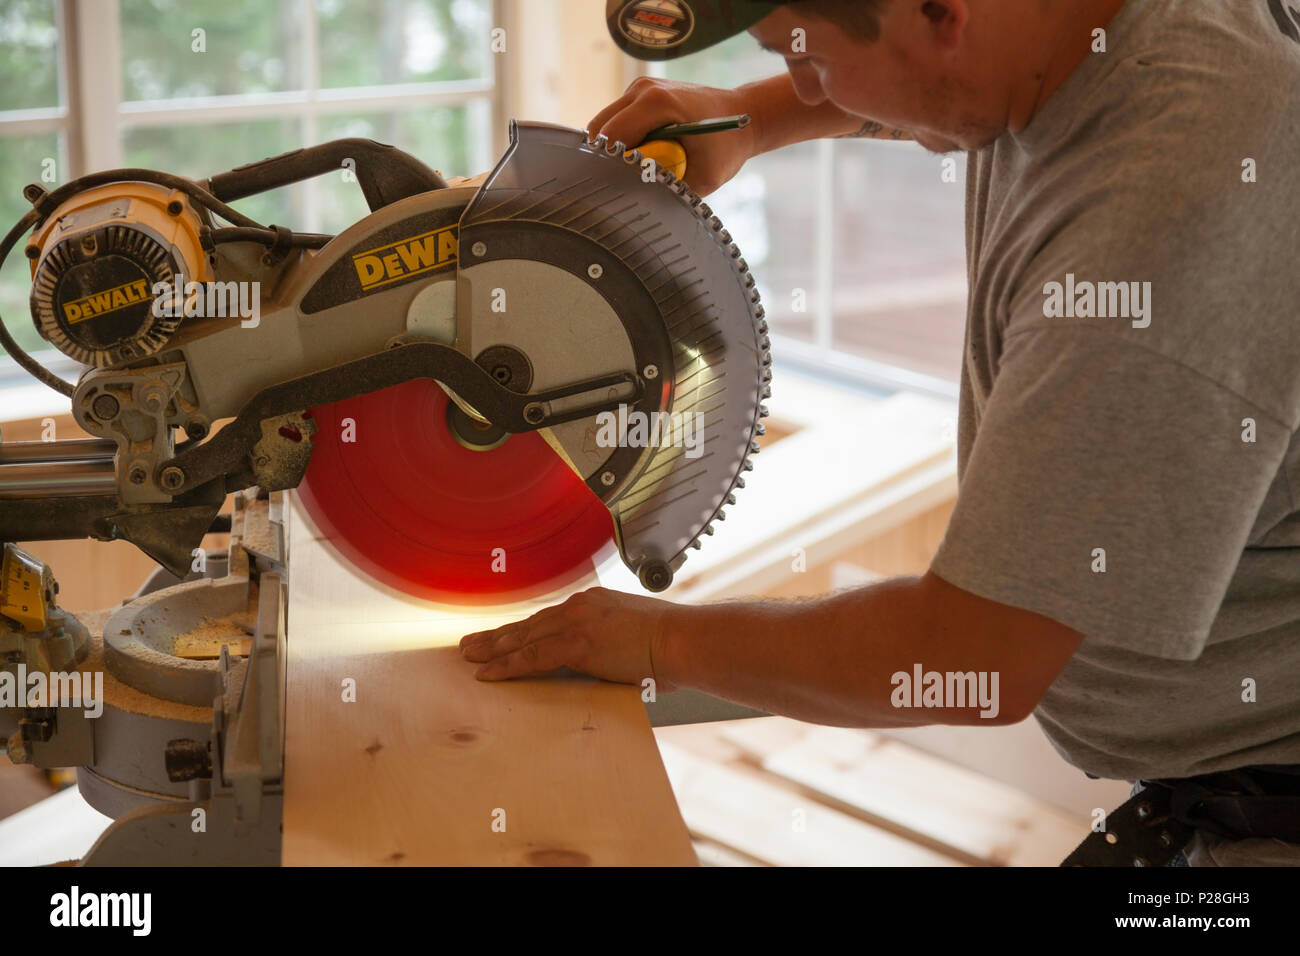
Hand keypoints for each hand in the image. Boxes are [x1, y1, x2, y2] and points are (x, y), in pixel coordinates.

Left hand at [459, 586, 678, 688]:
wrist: (683, 639)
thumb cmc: (673, 644)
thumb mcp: (639, 636)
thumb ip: (618, 645)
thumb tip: (615, 663)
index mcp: (596, 604)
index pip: (550, 619)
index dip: (523, 629)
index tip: (505, 636)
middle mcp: (582, 607)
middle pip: (530, 624)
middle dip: (498, 635)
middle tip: (471, 644)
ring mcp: (578, 623)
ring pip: (524, 638)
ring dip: (493, 649)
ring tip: (469, 656)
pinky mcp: (578, 643)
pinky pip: (533, 656)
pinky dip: (508, 665)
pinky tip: (488, 672)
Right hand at [587, 77, 758, 196]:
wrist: (746, 114)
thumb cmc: (728, 145)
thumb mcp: (703, 177)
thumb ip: (670, 190)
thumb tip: (640, 205)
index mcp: (656, 103)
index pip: (612, 137)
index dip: (608, 165)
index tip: (613, 189)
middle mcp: (643, 88)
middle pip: (600, 129)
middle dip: (605, 158)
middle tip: (620, 184)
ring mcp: (640, 87)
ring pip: (605, 125)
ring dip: (614, 149)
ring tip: (634, 170)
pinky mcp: (640, 93)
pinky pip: (617, 121)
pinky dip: (622, 141)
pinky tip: (641, 156)